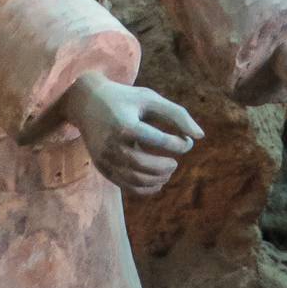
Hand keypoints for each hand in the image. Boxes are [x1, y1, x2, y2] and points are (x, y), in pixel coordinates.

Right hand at [61, 71, 203, 195]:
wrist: (86, 102)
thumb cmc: (124, 98)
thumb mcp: (150, 99)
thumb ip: (177, 114)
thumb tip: (201, 136)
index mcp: (125, 124)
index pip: (158, 140)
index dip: (178, 144)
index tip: (186, 142)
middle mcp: (113, 144)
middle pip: (145, 164)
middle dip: (166, 166)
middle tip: (175, 161)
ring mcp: (106, 158)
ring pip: (136, 179)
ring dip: (158, 179)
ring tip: (168, 170)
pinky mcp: (103, 168)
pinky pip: (127, 186)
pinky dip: (146, 189)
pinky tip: (158, 181)